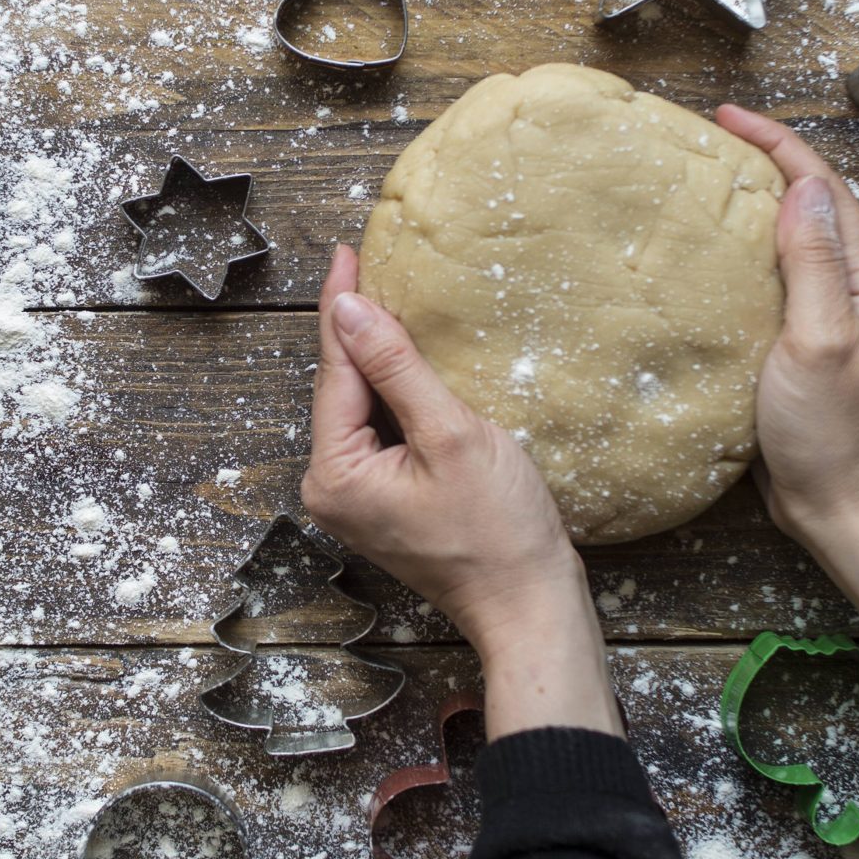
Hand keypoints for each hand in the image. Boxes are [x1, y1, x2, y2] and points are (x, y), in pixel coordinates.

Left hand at [303, 246, 619, 735]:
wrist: (529, 605)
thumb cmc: (500, 531)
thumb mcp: (451, 434)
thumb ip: (397, 368)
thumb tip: (348, 310)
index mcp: (334, 474)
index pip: (335, 371)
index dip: (341, 307)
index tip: (344, 252)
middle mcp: (328, 488)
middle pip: (340, 388)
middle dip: (354, 329)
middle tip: (365, 263)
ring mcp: (352, 499)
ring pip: (358, 408)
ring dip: (375, 358)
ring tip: (384, 296)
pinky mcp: (379, 503)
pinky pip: (377, 432)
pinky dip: (391, 394)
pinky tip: (406, 359)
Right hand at [713, 106, 858, 700]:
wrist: (845, 509)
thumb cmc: (833, 434)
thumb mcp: (820, 343)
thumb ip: (814, 264)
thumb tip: (805, 187)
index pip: (825, 189)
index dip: (779, 145)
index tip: (727, 117)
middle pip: (817, 205)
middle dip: (770, 162)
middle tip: (711, 140)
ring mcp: (837, 320)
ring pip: (800, 240)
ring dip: (760, 204)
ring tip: (709, 183)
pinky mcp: (810, 348)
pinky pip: (783, 280)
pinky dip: (751, 252)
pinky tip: (717, 259)